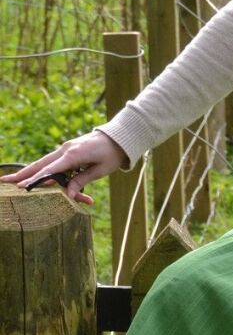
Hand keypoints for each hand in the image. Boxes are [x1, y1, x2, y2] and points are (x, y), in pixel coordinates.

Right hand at [1, 130, 128, 206]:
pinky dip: (40, 169)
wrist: (119, 138)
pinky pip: (51, 162)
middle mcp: (65, 150)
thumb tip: (67, 195)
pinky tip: (29, 175)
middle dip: (22, 174)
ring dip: (28, 171)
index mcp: (73, 155)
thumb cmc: (111, 155)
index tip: (21, 187)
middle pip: (40, 164)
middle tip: (4, 182)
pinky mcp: (67, 150)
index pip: (50, 170)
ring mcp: (65, 149)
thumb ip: (81, 181)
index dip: (35, 179)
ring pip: (43, 162)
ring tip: (12, 181)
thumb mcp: (99, 171)